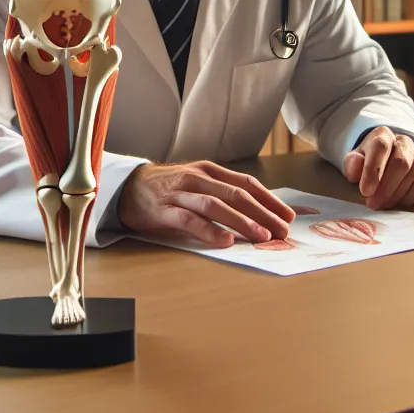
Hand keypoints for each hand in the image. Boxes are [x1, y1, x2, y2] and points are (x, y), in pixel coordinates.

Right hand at [117, 161, 295, 247]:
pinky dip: (209, 230)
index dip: (269, 200)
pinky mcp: (164, 210)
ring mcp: (180, 193)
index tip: (287, 215)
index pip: (246, 184)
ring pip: (216, 205)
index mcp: (209, 171)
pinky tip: (225, 241)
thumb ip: (222, 193)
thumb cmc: (168, 189)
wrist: (126, 187)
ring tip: (261, 237)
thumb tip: (258, 213)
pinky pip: (190, 220)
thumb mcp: (197, 184)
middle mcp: (197, 178)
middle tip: (281, 230)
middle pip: (236, 195)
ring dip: (242, 222)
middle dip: (263, 213)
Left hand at [342, 126, 413, 209]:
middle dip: (386, 188)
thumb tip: (355, 169)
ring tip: (385, 206)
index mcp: (383, 135)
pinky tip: (404, 205)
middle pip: (402, 163)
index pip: (381, 147)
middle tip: (373, 205)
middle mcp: (406, 142)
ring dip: (401, 196)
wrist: (387, 163)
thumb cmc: (368, 165)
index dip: (373, 170)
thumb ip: (352, 164)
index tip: (365, 191)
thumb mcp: (355, 162)